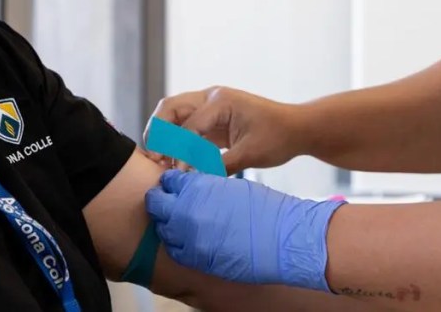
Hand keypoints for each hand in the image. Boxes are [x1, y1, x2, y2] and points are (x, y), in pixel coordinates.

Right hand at [144, 87, 300, 173]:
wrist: (297, 128)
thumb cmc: (279, 137)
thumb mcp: (250, 154)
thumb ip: (220, 166)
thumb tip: (193, 181)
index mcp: (221, 101)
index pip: (188, 126)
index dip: (180, 151)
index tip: (179, 174)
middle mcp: (211, 97)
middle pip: (170, 108)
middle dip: (157, 132)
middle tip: (154, 160)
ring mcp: (210, 105)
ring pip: (173, 114)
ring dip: (163, 135)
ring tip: (159, 161)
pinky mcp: (211, 118)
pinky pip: (185, 125)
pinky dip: (175, 140)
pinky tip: (174, 161)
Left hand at [145, 170, 343, 290]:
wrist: (282, 236)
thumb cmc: (263, 208)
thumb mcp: (230, 186)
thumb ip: (205, 186)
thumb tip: (190, 189)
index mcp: (197, 186)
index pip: (168, 181)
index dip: (170, 184)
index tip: (173, 188)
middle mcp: (188, 209)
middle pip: (158, 204)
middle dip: (162, 203)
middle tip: (169, 205)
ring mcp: (190, 236)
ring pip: (164, 229)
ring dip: (169, 225)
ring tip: (181, 224)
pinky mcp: (197, 258)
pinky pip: (176, 251)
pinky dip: (178, 246)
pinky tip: (189, 242)